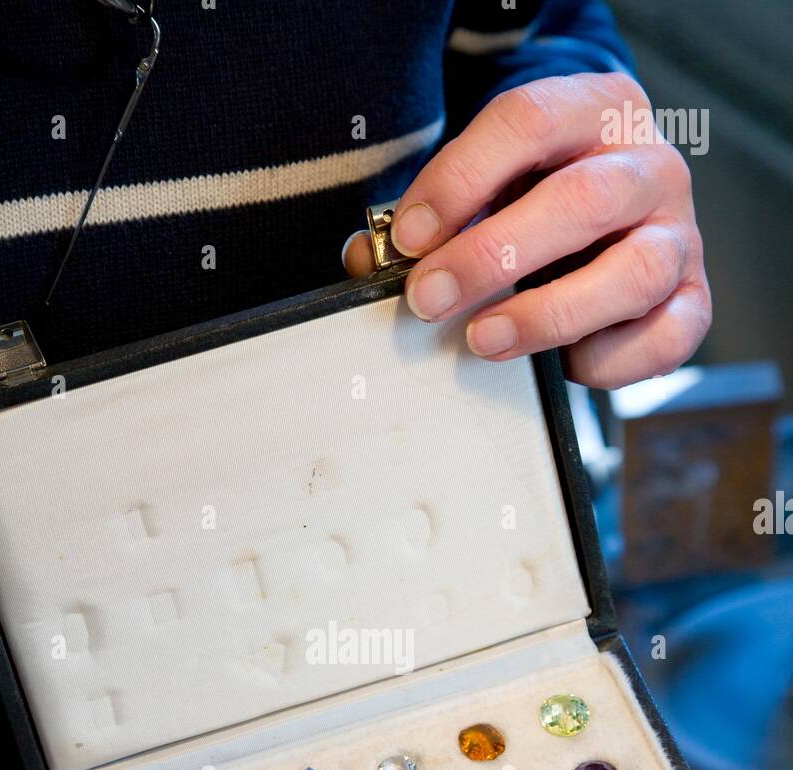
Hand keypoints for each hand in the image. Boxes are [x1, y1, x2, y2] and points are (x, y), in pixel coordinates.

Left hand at [345, 73, 710, 389]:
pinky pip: (666, 338)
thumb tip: (368, 265)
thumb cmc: (533, 197)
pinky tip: (562, 365)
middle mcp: (649, 165)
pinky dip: (611, 361)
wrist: (609, 212)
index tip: (409, 237)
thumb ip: (426, 221)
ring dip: (550, 312)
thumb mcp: (481, 187)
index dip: (462, 179)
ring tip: (485, 339)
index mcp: (594, 111)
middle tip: (430, 298)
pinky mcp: (693, 299)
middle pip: (585, 200)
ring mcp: (680, 234)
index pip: (528, 124)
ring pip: (636, 271)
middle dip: (495, 254)